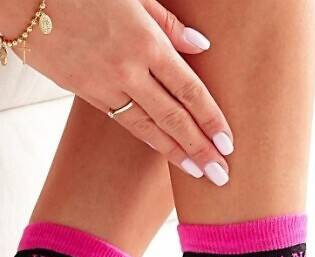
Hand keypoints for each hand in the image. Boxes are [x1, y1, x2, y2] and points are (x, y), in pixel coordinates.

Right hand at [0, 0, 232, 183]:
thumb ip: (168, 22)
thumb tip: (201, 46)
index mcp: (145, 41)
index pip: (189, 89)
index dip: (211, 118)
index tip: (229, 142)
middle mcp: (129, 69)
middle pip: (174, 117)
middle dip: (201, 148)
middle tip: (222, 176)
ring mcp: (106, 86)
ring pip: (149, 127)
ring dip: (177, 153)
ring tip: (199, 174)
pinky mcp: (86, 93)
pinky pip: (124, 122)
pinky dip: (148, 139)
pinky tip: (166, 151)